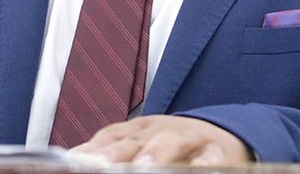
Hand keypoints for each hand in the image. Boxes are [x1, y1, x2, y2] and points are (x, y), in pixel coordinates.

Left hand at [70, 115, 252, 164]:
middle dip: (117, 154)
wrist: (225, 136)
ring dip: (156, 154)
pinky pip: (208, 157)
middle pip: (135, 141)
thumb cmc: (174, 146)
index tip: (74, 163)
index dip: (92, 150)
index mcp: (138, 130)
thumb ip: (114, 150)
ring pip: (171, 142)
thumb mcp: (142, 144)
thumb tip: (75, 162)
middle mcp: (161, 131)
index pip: (110, 138)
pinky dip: (201, 163)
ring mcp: (189, 138)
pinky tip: (196, 169)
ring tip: (144, 167)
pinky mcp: (217, 152)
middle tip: (102, 167)